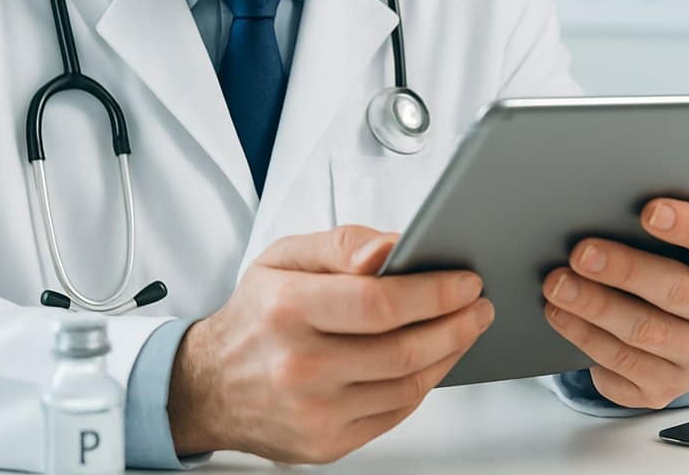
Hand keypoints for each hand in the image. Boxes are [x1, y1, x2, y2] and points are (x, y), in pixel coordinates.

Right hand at [168, 225, 492, 462]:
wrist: (208, 386)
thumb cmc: (255, 316)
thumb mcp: (284, 258)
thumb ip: (342, 244)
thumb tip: (392, 248)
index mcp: (287, 309)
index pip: (380, 303)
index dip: (434, 292)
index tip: (466, 282)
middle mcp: (299, 365)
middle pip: (402, 349)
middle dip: (456, 324)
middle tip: (479, 305)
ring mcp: (313, 412)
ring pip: (407, 385)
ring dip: (448, 354)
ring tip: (464, 328)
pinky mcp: (325, 444)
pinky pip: (394, 414)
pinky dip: (423, 385)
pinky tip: (434, 360)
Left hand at [541, 199, 688, 409]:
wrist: (674, 323)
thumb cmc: (673, 263)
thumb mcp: (680, 240)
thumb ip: (660, 225)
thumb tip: (607, 209)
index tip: (649, 211)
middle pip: (678, 292)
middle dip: (624, 270)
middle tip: (581, 253)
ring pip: (645, 333)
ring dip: (595, 307)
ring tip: (558, 286)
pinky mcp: (667, 388)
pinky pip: (623, 367)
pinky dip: (586, 339)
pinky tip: (562, 317)